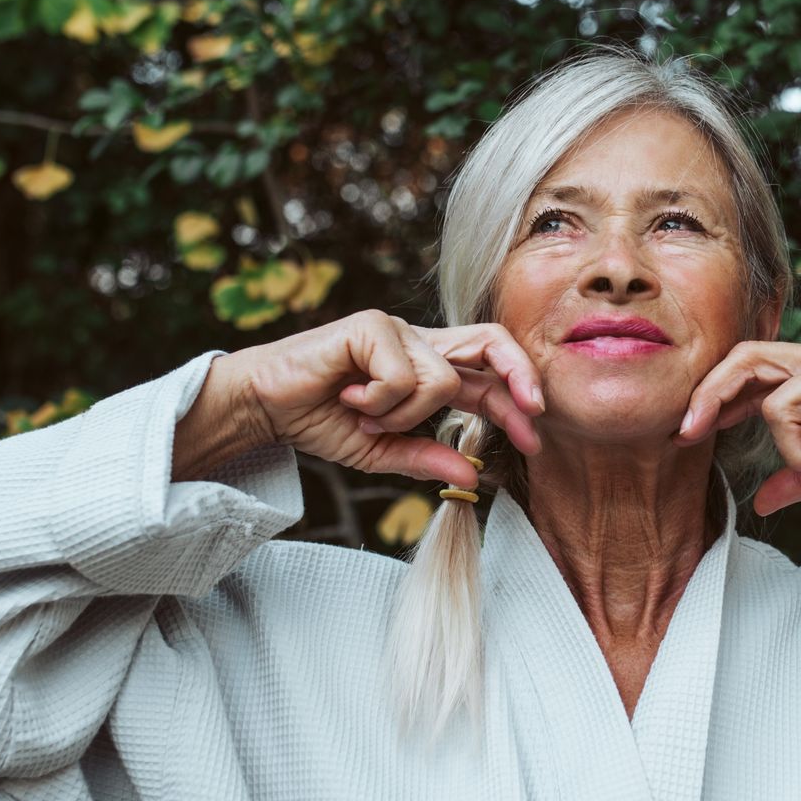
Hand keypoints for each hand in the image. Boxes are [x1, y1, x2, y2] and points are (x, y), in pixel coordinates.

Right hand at [233, 310, 545, 489]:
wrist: (267, 405)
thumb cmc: (320, 420)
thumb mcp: (381, 450)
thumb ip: (425, 458)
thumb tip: (473, 474)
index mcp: (426, 369)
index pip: (488, 376)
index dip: (517, 402)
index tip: (534, 440)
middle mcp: (419, 344)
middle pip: (492, 343)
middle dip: (519, 376)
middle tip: (532, 413)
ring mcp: (397, 330)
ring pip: (441, 381)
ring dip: (405, 415)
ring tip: (366, 417)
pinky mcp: (371, 325)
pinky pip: (403, 376)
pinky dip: (379, 401)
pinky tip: (350, 397)